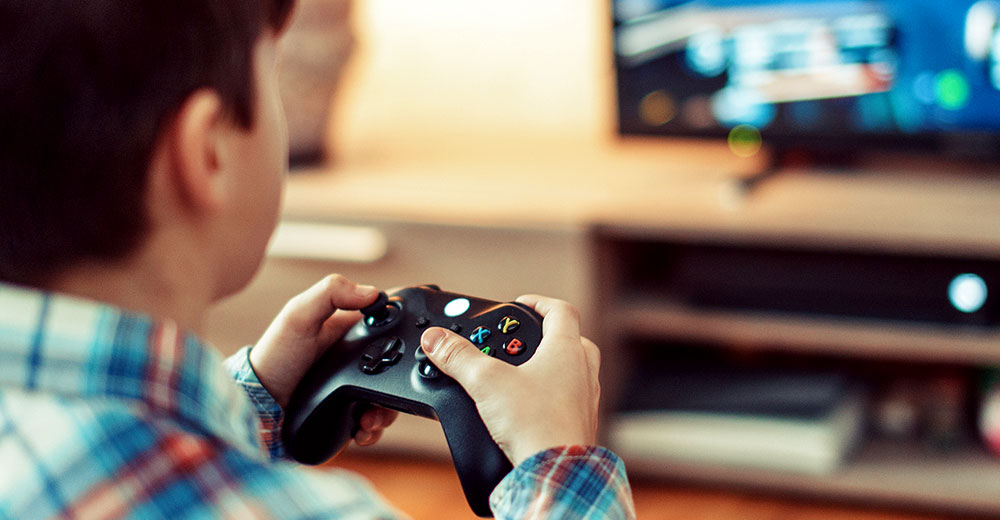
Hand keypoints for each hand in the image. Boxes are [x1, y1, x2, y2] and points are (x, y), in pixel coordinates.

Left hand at [250, 274, 397, 445]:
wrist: (260, 406)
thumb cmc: (275, 357)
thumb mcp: (298, 316)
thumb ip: (330, 294)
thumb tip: (372, 293)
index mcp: (351, 332)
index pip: (390, 327)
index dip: (403, 335)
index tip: (403, 349)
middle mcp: (358, 361)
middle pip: (397, 369)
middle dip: (399, 385)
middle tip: (386, 396)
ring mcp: (356, 390)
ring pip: (390, 400)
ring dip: (386, 412)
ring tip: (369, 419)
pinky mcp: (351, 416)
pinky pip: (376, 424)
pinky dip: (374, 430)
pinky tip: (362, 431)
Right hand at [419, 295, 599, 465]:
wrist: (556, 471)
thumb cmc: (535, 424)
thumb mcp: (486, 383)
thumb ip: (458, 357)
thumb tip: (436, 339)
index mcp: (567, 350)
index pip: (561, 310)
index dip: (538, 302)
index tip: (520, 303)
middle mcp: (583, 371)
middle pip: (573, 339)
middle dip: (548, 335)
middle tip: (525, 339)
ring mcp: (586, 399)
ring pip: (576, 370)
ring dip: (554, 365)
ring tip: (525, 372)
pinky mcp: (581, 423)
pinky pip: (572, 399)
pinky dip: (555, 395)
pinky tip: (532, 406)